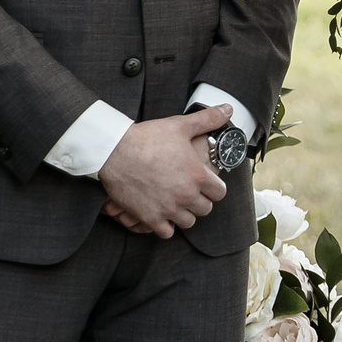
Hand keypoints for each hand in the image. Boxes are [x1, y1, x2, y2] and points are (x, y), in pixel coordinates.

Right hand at [98, 105, 234, 237]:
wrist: (114, 151)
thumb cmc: (147, 138)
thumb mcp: (180, 125)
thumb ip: (208, 119)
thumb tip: (227, 108)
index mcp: (197, 175)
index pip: (220, 192)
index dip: (214, 187)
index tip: (205, 183)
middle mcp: (186, 195)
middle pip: (205, 209)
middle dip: (200, 200)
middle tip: (189, 191)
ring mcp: (168, 209)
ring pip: (189, 222)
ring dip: (185, 214)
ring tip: (177, 202)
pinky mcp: (150, 218)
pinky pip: (167, 232)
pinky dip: (166, 226)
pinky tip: (163, 214)